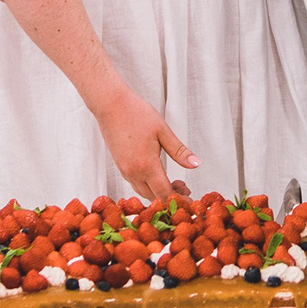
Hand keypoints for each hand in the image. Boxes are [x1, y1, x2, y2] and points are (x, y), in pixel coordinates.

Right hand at [90, 83, 200, 201]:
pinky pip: (136, 184)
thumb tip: (196, 165)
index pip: (164, 193)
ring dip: (159, 193)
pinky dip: (149, 187)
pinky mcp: (120, 166)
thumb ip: (179, 151)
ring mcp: (124, 171)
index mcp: (146, 165)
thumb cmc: (136, 114)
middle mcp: (133, 172)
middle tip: (186, 190)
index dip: (178, 201)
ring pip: (144, 192)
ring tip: (175, 183)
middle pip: (154, 197)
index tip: (190, 202)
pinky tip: (158, 177)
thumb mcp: (163, 131)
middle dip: (170, 198)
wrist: (110, 105)